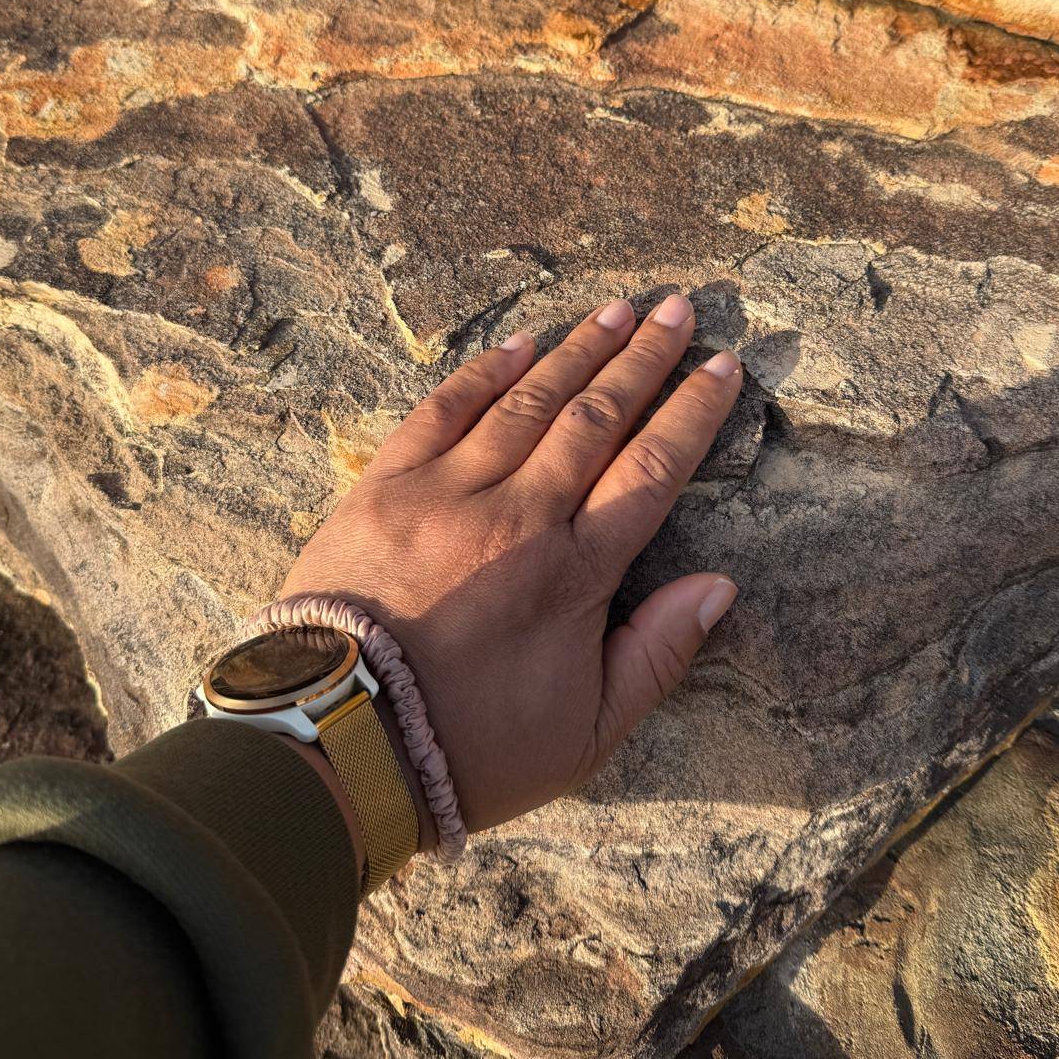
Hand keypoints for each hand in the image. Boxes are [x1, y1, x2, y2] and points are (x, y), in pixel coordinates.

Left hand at [278, 293, 742, 842]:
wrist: (334, 746)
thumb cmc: (467, 749)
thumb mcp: (587, 733)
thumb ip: (656, 654)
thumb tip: (718, 586)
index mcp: (575, 572)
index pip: (651, 470)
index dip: (692, 414)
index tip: (723, 367)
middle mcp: (519, 514)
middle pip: (597, 418)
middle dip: (644, 359)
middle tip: (679, 309)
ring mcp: (447, 493)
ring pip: (528, 402)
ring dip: (577, 350)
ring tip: (618, 309)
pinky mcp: (384, 487)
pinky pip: (443, 410)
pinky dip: (485, 373)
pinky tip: (520, 344)